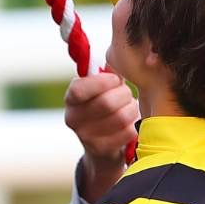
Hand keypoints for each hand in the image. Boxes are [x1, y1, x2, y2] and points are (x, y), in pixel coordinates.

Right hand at [64, 72, 137, 198]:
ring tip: (130, 107)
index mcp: (70, 99)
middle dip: (124, 94)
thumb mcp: (100, 89)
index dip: (101, 82)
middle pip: (106, 102)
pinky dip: (134, 125)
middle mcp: (73, 119)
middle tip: (127, 94)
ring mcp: (86, 137)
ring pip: (120, 116)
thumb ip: (107, 73)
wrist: (102, 148)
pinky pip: (128, 132)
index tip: (116, 79)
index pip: (80, 89)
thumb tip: (119, 52)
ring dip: (132, 109)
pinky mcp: (102, 150)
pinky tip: (131, 124)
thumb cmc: (105, 109)